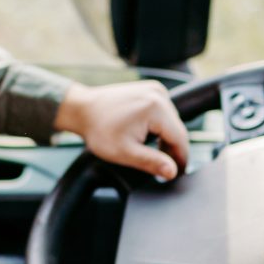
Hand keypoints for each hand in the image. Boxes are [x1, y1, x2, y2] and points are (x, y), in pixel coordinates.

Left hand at [52, 81, 189, 180]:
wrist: (82, 109)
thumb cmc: (98, 129)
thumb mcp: (125, 152)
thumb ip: (151, 162)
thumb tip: (172, 172)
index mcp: (155, 108)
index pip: (180, 138)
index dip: (181, 159)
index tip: (178, 173)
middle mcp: (158, 94)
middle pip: (177, 128)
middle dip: (173, 149)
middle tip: (164, 168)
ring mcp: (155, 89)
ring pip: (172, 121)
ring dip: (167, 137)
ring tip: (156, 154)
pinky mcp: (150, 90)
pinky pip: (164, 112)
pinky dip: (161, 126)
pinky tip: (150, 137)